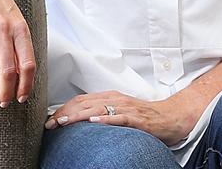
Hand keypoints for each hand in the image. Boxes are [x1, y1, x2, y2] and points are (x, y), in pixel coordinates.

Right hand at [0, 0, 35, 106]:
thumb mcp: (15, 19)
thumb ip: (19, 44)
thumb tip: (21, 74)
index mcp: (20, 28)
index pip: (28, 64)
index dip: (26, 85)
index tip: (22, 97)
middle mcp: (3, 29)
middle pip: (8, 71)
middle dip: (7, 93)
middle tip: (4, 103)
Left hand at [46, 91, 196, 145]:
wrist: (171, 118)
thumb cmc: (144, 116)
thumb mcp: (119, 112)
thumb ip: (102, 113)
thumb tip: (81, 122)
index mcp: (110, 97)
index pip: (81, 100)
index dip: (64, 108)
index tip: (50, 119)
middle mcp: (115, 99)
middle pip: (85, 103)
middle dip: (65, 113)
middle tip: (50, 124)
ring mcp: (126, 108)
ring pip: (98, 108)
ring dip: (79, 115)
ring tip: (64, 122)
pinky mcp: (137, 118)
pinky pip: (120, 117)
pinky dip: (106, 119)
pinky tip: (94, 122)